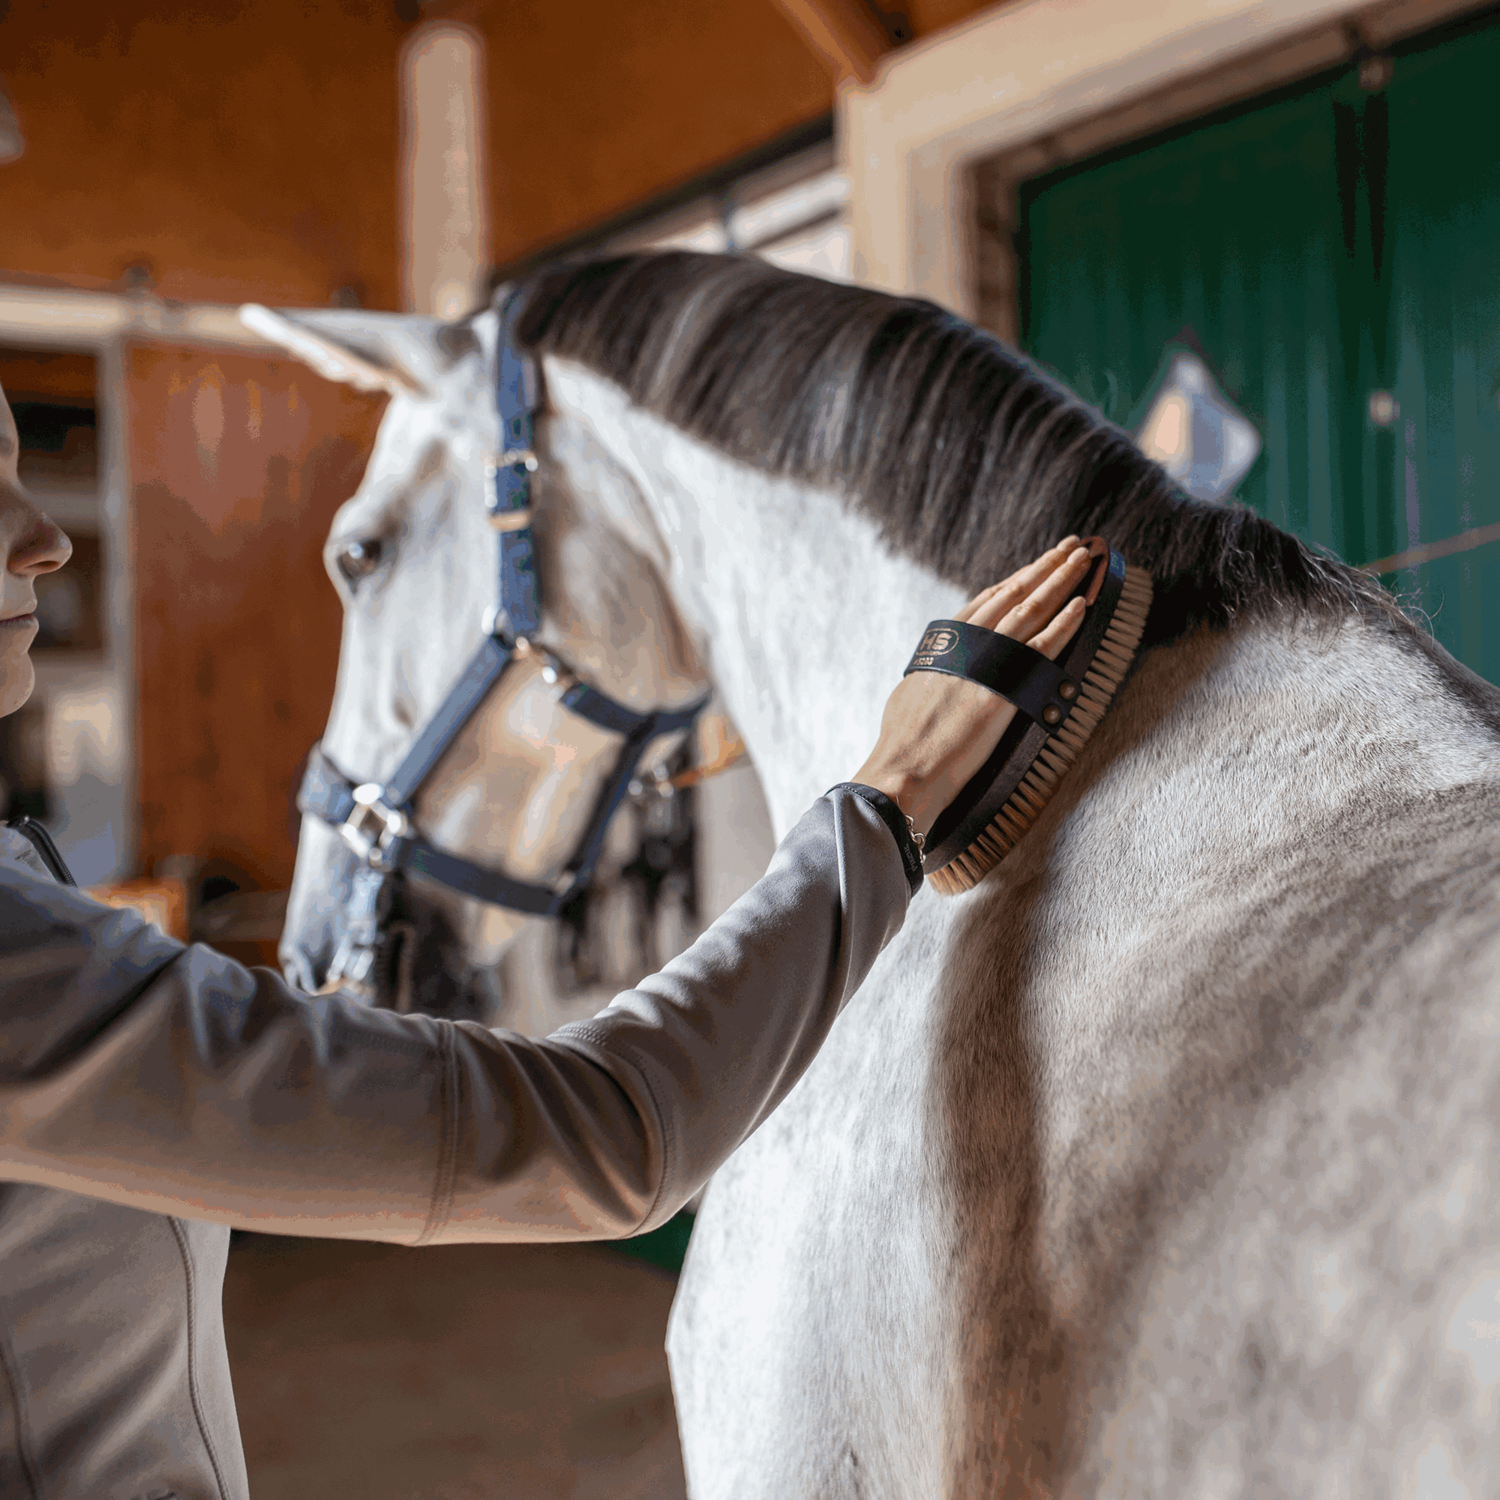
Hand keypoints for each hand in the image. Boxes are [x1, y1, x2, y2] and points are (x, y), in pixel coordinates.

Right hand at [851, 537, 1092, 834]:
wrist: (905, 769)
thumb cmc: (903, 743)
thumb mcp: (913, 692)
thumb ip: (936, 673)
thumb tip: (944, 672)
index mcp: (945, 643)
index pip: (987, 600)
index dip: (1015, 579)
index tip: (1035, 565)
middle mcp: (967, 644)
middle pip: (1013, 594)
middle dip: (1044, 567)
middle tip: (1070, 546)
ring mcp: (987, 663)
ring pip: (1032, 609)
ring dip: (1060, 581)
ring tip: (1081, 559)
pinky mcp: (1005, 687)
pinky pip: (1044, 646)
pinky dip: (1065, 622)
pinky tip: (1082, 604)